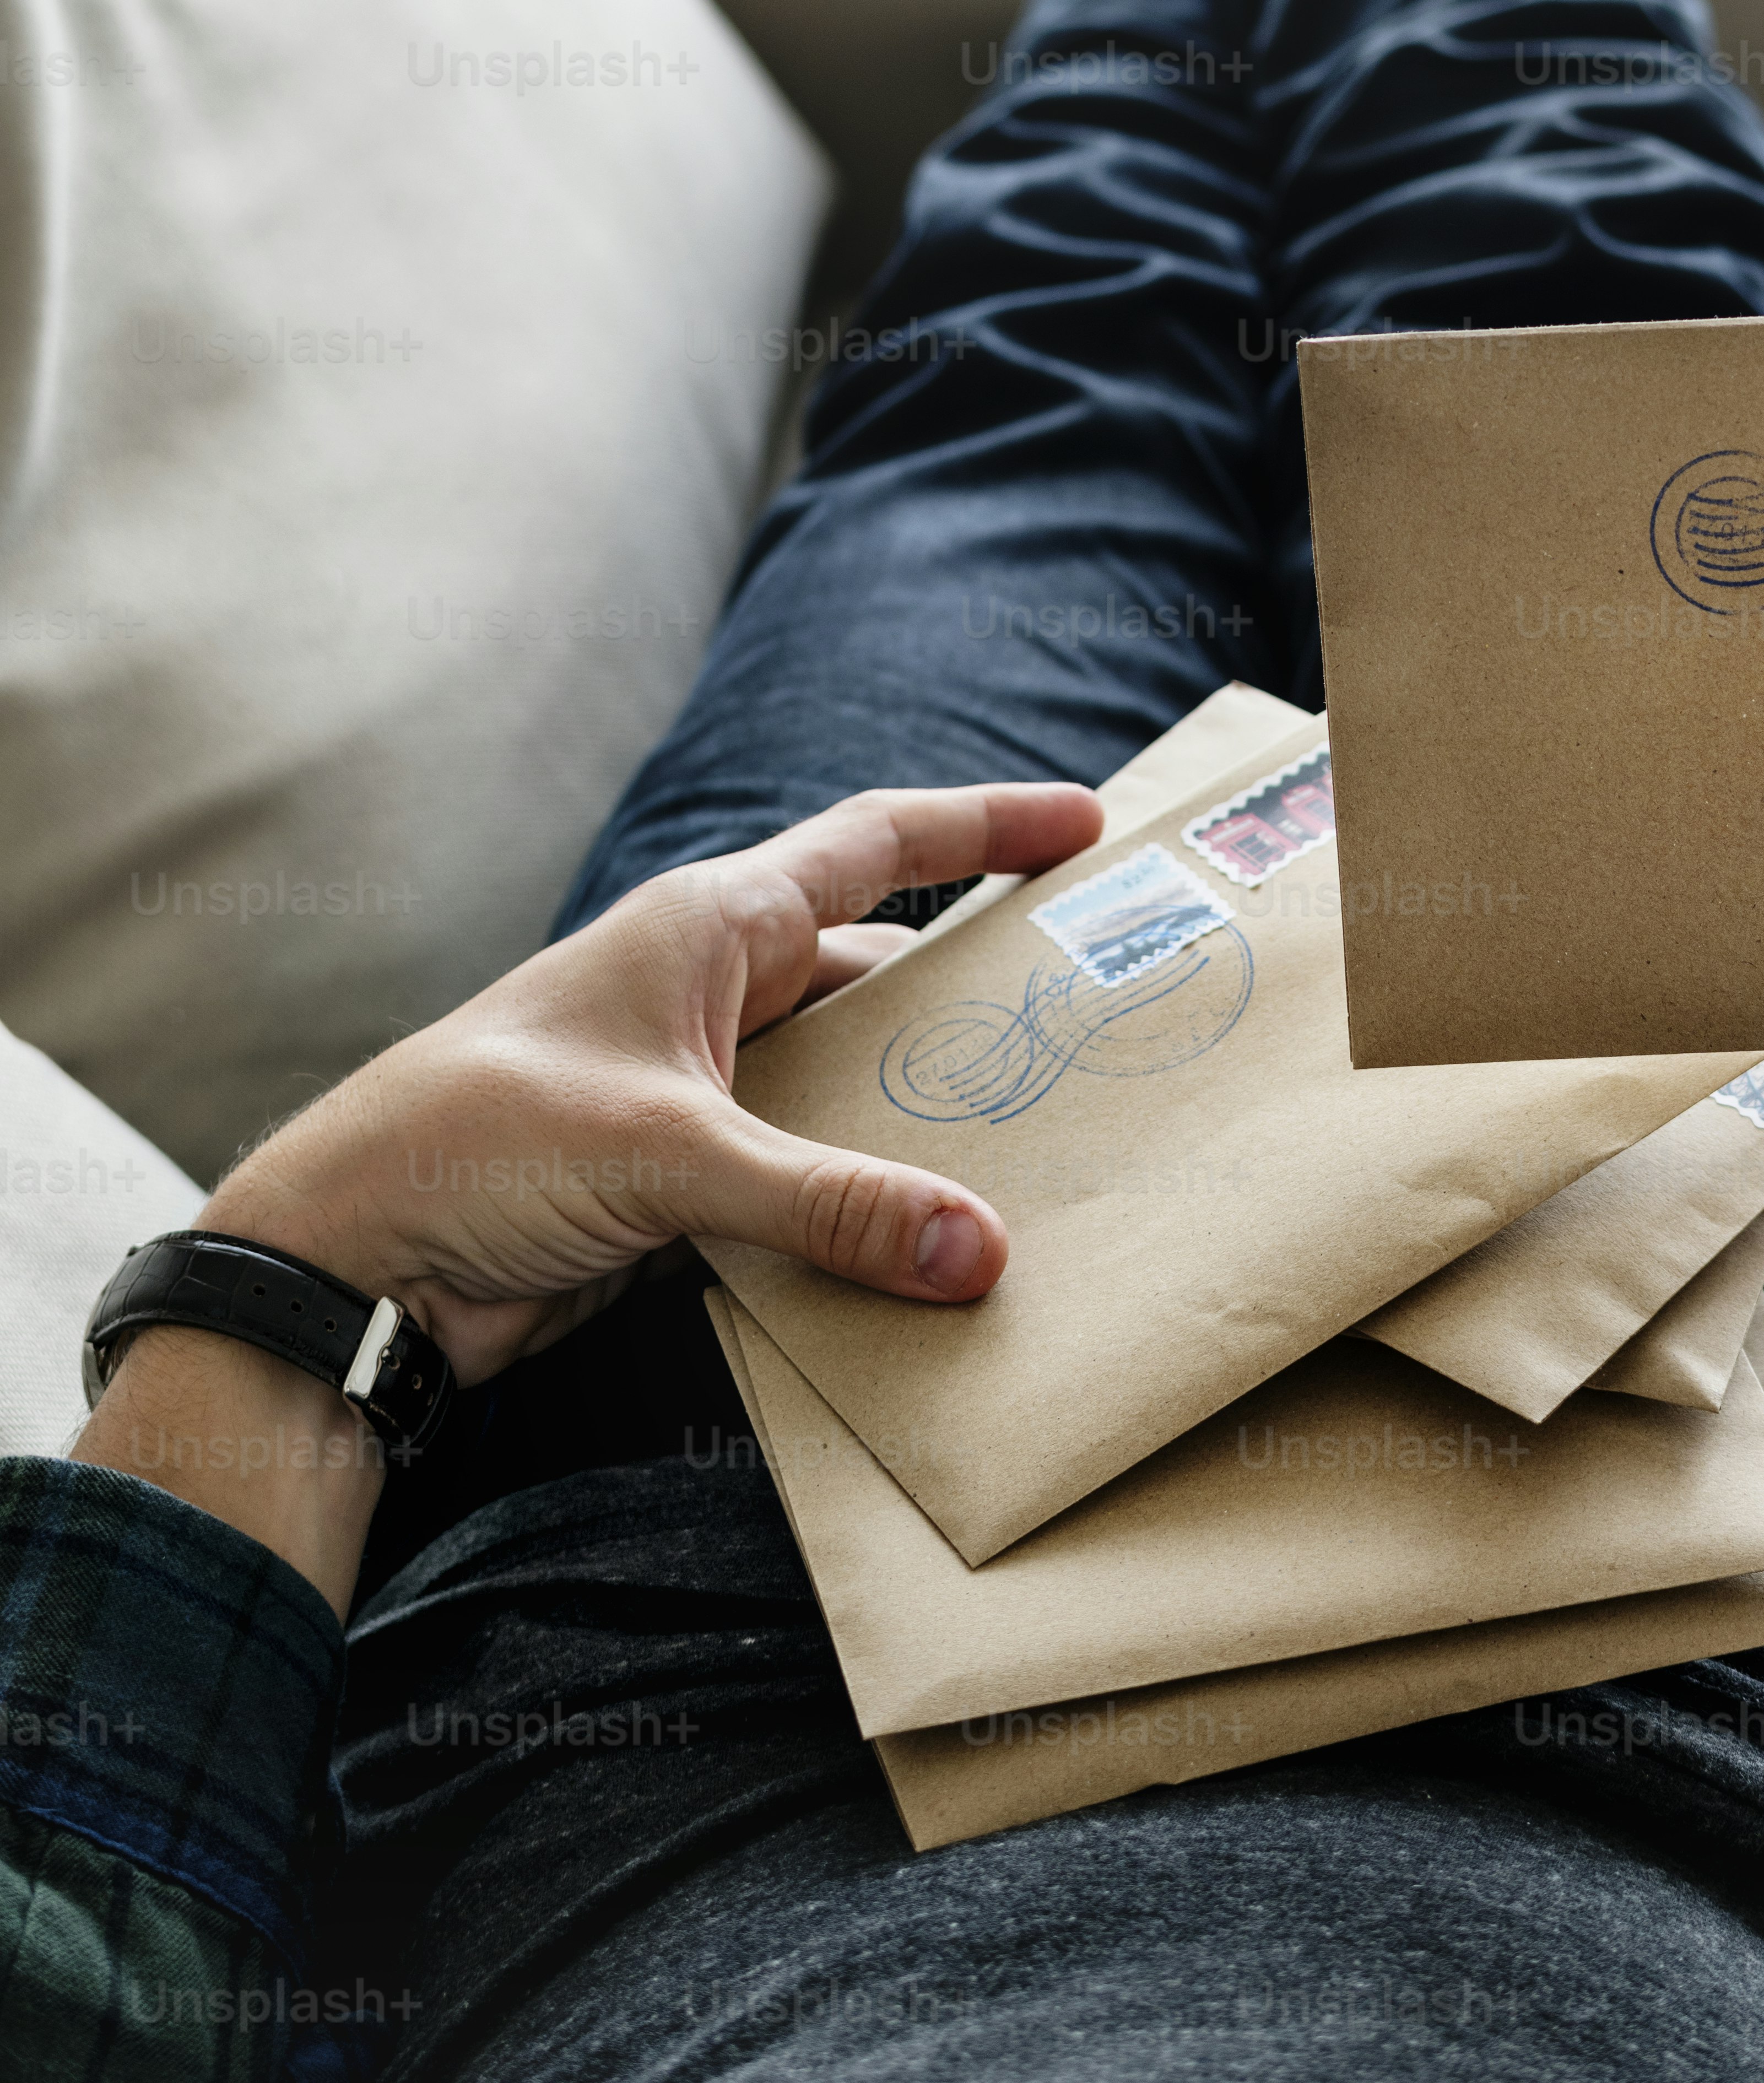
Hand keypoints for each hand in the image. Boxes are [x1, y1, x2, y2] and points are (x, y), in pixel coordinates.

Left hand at [76, 782, 1101, 1613]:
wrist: (355, 1256)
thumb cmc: (480, 1145)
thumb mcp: (670, 1159)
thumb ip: (830, 1204)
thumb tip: (982, 1250)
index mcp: (711, 927)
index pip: (878, 845)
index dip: (984, 826)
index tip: (1084, 826)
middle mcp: (713, 991)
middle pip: (878, 973)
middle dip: (975, 1000)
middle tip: (1089, 1022)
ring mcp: (700, 1085)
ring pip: (847, 1084)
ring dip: (920, 1117)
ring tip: (1036, 1148)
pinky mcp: (683, 1177)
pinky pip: (809, 1172)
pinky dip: (867, 1201)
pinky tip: (930, 1238)